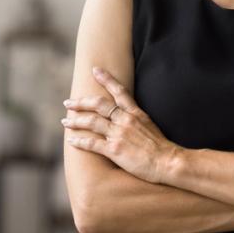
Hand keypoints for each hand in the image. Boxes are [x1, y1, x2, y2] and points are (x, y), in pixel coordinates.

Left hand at [61, 66, 180, 183]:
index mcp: (136, 113)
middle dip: (80, 103)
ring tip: (65, 121)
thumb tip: (128, 118)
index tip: (95, 70)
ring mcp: (119, 134)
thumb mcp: (150, 126)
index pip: (119, 91)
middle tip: (68, 103)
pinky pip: (91, 143)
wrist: (168, 162)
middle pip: (98, 105)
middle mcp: (125, 120)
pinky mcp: (114, 149)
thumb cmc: (162, 148)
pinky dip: (79, 141)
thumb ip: (137, 120)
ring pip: (91, 122)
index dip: (106, 79)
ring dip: (75, 120)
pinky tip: (71, 140)